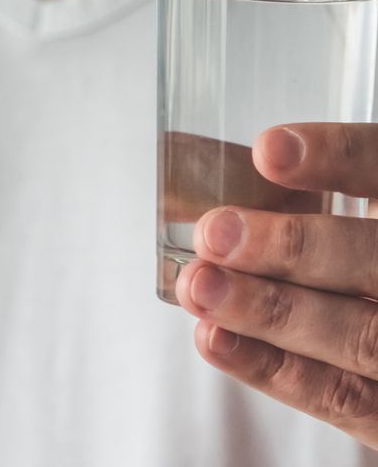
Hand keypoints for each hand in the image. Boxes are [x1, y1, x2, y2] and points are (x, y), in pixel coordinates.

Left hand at [175, 123, 377, 447]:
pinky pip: (346, 399)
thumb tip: (191, 153)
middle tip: (213, 234)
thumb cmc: (348, 254)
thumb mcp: (344, 214)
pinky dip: (274, 369)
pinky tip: (214, 338)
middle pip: (376, 261)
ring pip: (362, 337)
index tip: (267, 151)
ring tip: (199, 287)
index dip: (341, 158)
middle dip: (294, 247)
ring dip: (270, 312)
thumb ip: (299, 187)